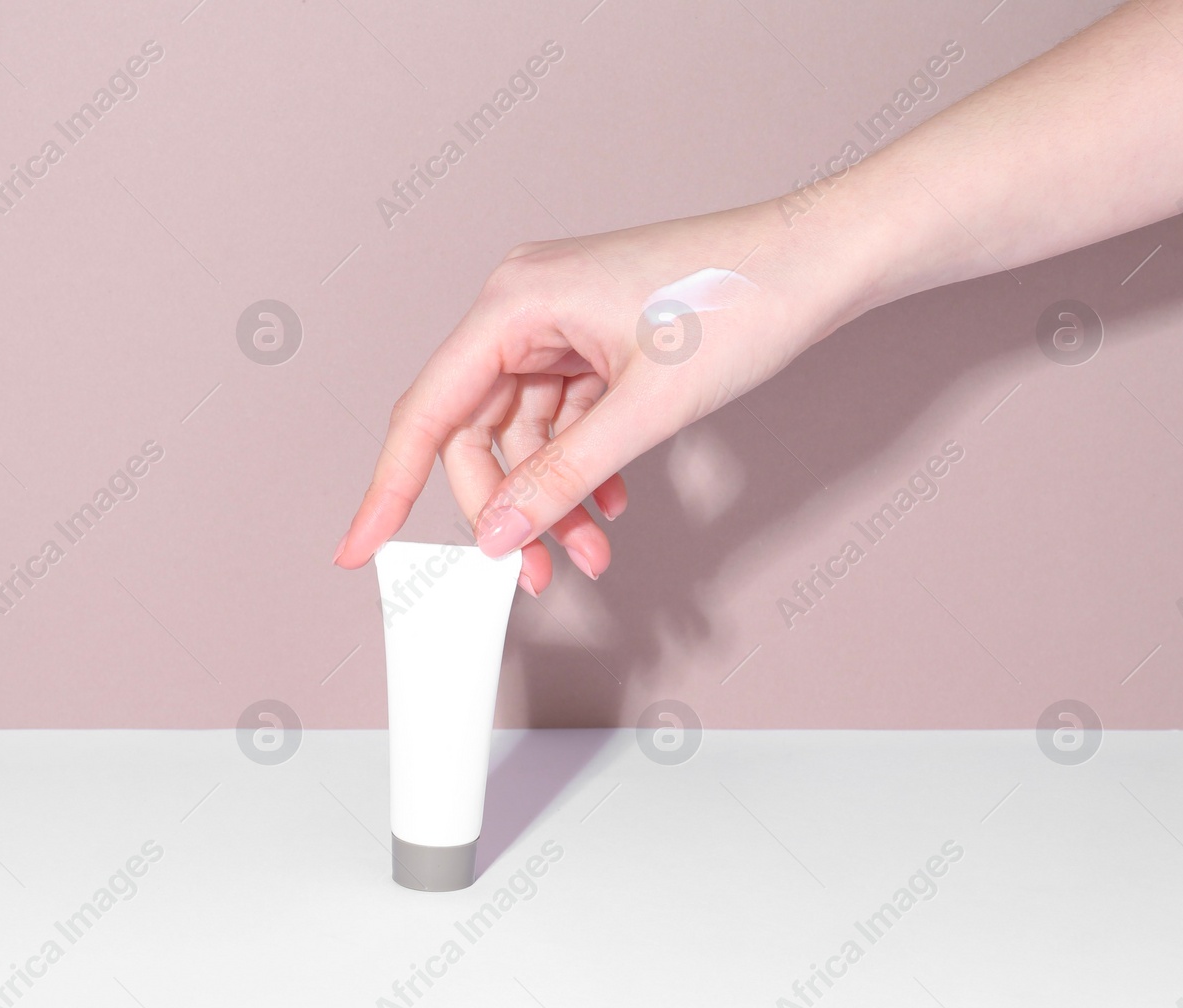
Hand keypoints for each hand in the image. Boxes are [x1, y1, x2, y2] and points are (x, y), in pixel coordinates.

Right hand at [331, 201, 871, 593]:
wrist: (822, 260)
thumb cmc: (741, 299)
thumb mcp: (647, 406)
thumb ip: (563, 475)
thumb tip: (502, 530)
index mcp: (515, 302)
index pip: (427, 411)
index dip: (387, 487)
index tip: (359, 547)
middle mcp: (526, 309)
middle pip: (478, 434)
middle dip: (508, 509)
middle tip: (538, 573)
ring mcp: (561, 326)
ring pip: (525, 437)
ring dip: (554, 498)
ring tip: (593, 554)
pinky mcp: (595, 343)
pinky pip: (565, 422)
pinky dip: (582, 468)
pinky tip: (611, 506)